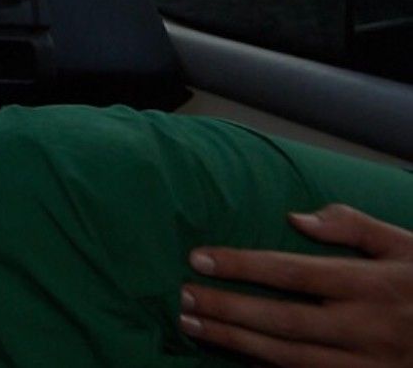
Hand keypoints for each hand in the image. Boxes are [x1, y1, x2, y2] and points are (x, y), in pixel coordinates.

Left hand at [181, 204, 412, 365]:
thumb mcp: (407, 245)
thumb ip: (354, 227)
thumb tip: (297, 217)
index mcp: (373, 285)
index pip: (294, 273)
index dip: (243, 266)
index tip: (199, 259)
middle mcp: (367, 328)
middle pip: (282, 320)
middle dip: (227, 308)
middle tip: (180, 295)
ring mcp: (367, 364)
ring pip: (288, 357)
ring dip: (235, 341)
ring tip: (192, 323)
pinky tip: (234, 356)